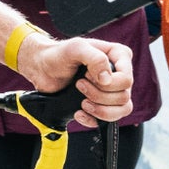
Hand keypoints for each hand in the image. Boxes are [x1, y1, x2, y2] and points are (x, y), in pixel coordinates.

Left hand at [15, 32, 132, 126]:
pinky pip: (109, 121)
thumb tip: (108, 80)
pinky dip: (93, 120)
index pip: (127, 80)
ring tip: (82, 101)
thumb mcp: (76, 48)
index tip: (86, 74)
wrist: (42, 68)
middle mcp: (119, 74)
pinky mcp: (102, 105)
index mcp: (119, 56)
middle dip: (98, 95)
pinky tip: (79, 112)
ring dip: (100, 110)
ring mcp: (112, 91)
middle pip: (123, 96)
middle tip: (79, 84)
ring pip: (122, 110)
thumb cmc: (59, 54)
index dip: (108, 83)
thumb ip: (95, 58)